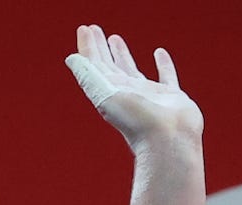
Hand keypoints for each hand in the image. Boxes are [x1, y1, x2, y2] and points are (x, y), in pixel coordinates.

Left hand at [64, 24, 202, 146]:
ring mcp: (148, 95)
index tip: (84, 28)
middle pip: (109, 66)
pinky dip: (163, 64)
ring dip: (122, 54)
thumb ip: (88, 75)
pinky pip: (166, 76)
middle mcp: (126, 94)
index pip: (94, 65)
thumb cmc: (136, 120)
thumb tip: (71, 58)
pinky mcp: (171, 97)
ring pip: (132, 70)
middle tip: (95, 29)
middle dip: (100, 48)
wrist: (168, 139)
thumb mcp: (105, 94)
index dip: (87, 47)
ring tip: (115, 38)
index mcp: (110, 93)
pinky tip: (158, 53)